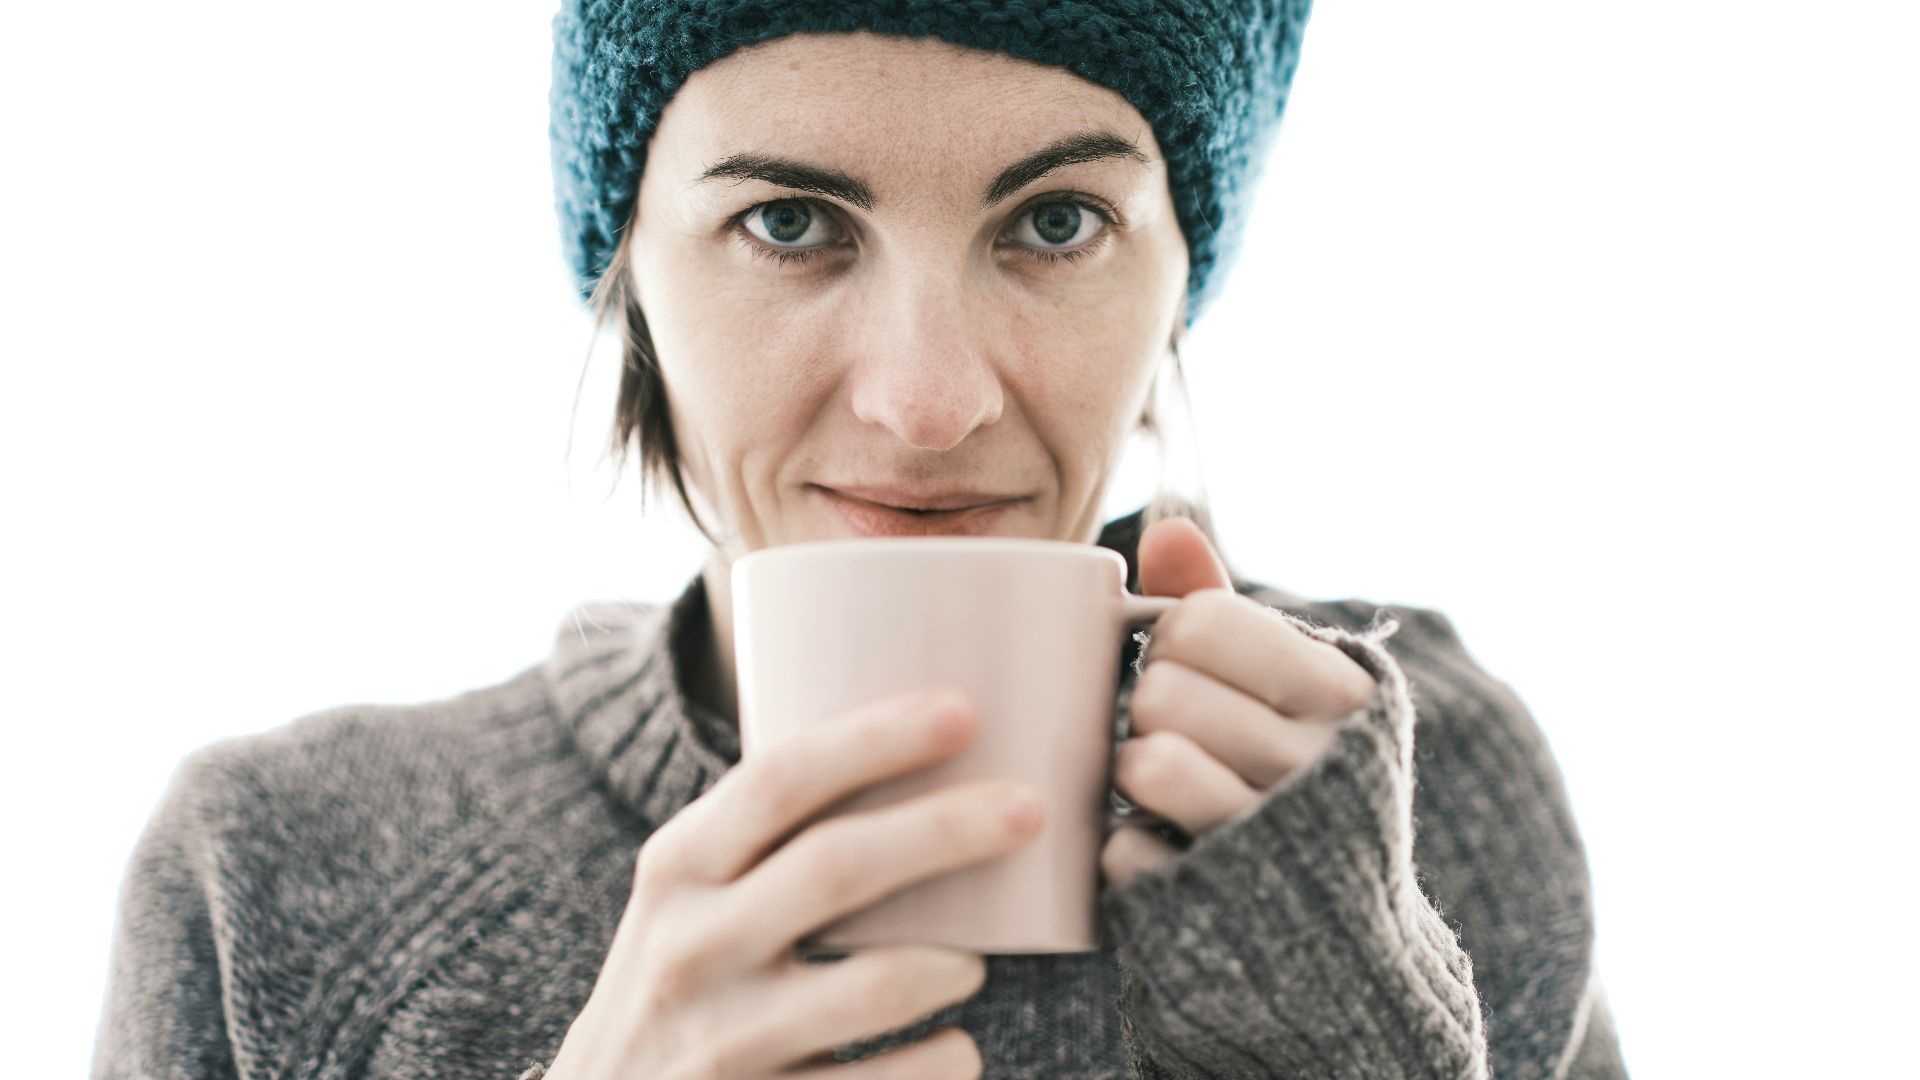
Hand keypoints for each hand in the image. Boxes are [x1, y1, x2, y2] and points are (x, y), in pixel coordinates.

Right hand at [544, 688, 1041, 1078]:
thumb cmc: (684, 976)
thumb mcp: (689, 895)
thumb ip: (764, 835)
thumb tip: (917, 743)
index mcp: (677, 870)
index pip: (777, 781)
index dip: (874, 740)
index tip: (965, 711)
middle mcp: (690, 948)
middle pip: (838, 867)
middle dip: (947, 829)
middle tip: (1031, 807)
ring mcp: (723, 1040)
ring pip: (877, 986)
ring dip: (953, 964)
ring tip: (971, 961)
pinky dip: (944, 1059)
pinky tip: (950, 1046)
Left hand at [1101, 517, 1380, 887]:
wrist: (1338, 931)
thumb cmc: (1287, 768)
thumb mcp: (1279, 683)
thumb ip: (1220, 604)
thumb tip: (1166, 530)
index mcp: (1343, 696)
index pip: (1204, 621)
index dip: (1173, 638)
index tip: (1190, 666)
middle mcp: (1320, 766)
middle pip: (1160, 692)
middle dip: (1151, 707)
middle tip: (1177, 732)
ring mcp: (1271, 840)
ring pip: (1146, 766)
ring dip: (1134, 773)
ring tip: (1165, 785)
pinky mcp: (1218, 907)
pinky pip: (1124, 851)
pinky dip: (1125, 848)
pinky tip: (1160, 847)